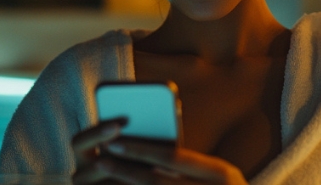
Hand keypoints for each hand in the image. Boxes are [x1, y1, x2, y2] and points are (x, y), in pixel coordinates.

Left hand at [72, 123, 246, 184]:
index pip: (174, 157)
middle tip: (101, 159)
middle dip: (126, 171)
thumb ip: (189, 164)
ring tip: (103, 177)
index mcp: (219, 173)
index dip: (142, 149)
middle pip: (157, 182)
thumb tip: (146, 148)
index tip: (115, 140)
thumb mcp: (217, 175)